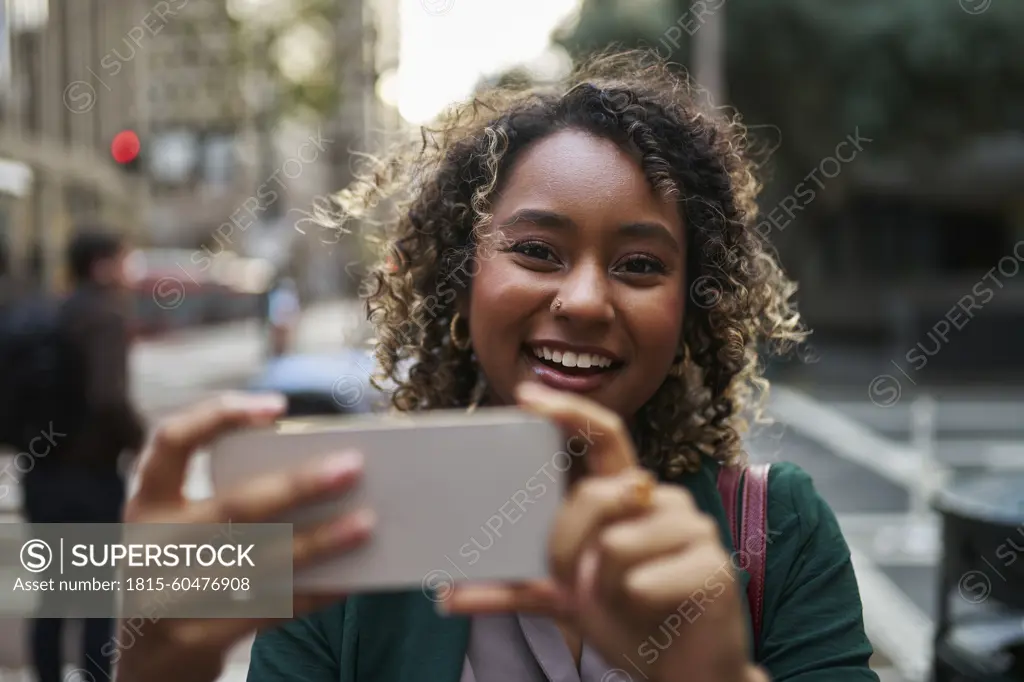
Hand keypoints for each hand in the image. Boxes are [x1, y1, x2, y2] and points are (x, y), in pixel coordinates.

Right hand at [115, 393, 374, 681]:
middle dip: (298, 485)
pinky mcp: (194, 638)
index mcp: (145, 503)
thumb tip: (321, 471)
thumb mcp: (184, 532)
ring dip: (320, 542)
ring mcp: (166, 597)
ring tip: (367, 523)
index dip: (219, 415)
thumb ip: (229, 501)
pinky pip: (269, 610)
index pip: (170, 440)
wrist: (147, 663)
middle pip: (233, 506)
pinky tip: (352, 579)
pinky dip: (315, 592)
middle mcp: (148, 546)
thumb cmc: (186, 574)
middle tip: (354, 467)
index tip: (278, 406)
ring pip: (259, 562)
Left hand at [445, 383, 750, 681]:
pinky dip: (632, 607)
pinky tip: (654, 612)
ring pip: (614, 546)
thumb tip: (450, 596)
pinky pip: (640, 582)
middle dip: (566, 547)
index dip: (569, 411)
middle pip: (595, 496)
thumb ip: (521, 588)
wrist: (688, 674)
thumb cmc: (629, 623)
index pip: (604, 435)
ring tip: (628, 603)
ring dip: (604, 589)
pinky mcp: (713, 565)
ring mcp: (693, 528)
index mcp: (629, 496)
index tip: (526, 396)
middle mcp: (661, 500)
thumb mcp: (566, 601)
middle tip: (573, 583)